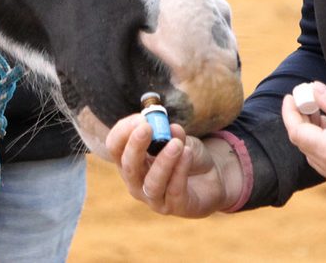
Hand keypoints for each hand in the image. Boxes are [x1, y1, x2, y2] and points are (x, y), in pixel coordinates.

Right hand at [105, 113, 242, 217]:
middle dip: (135, 146)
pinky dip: (180, 170)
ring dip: (163, 161)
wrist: (211, 176)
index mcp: (130, 161)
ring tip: (176, 143)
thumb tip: (170, 128)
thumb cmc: (185, 155)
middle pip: (128, 167)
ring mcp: (155, 198)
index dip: (124, 131)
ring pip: (152, 183)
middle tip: (147, 128)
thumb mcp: (178, 138)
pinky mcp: (176, 207)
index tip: (141, 118)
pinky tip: (187, 153)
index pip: (115, 147)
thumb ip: (172, 134)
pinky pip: (175, 190)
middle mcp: (136, 182)